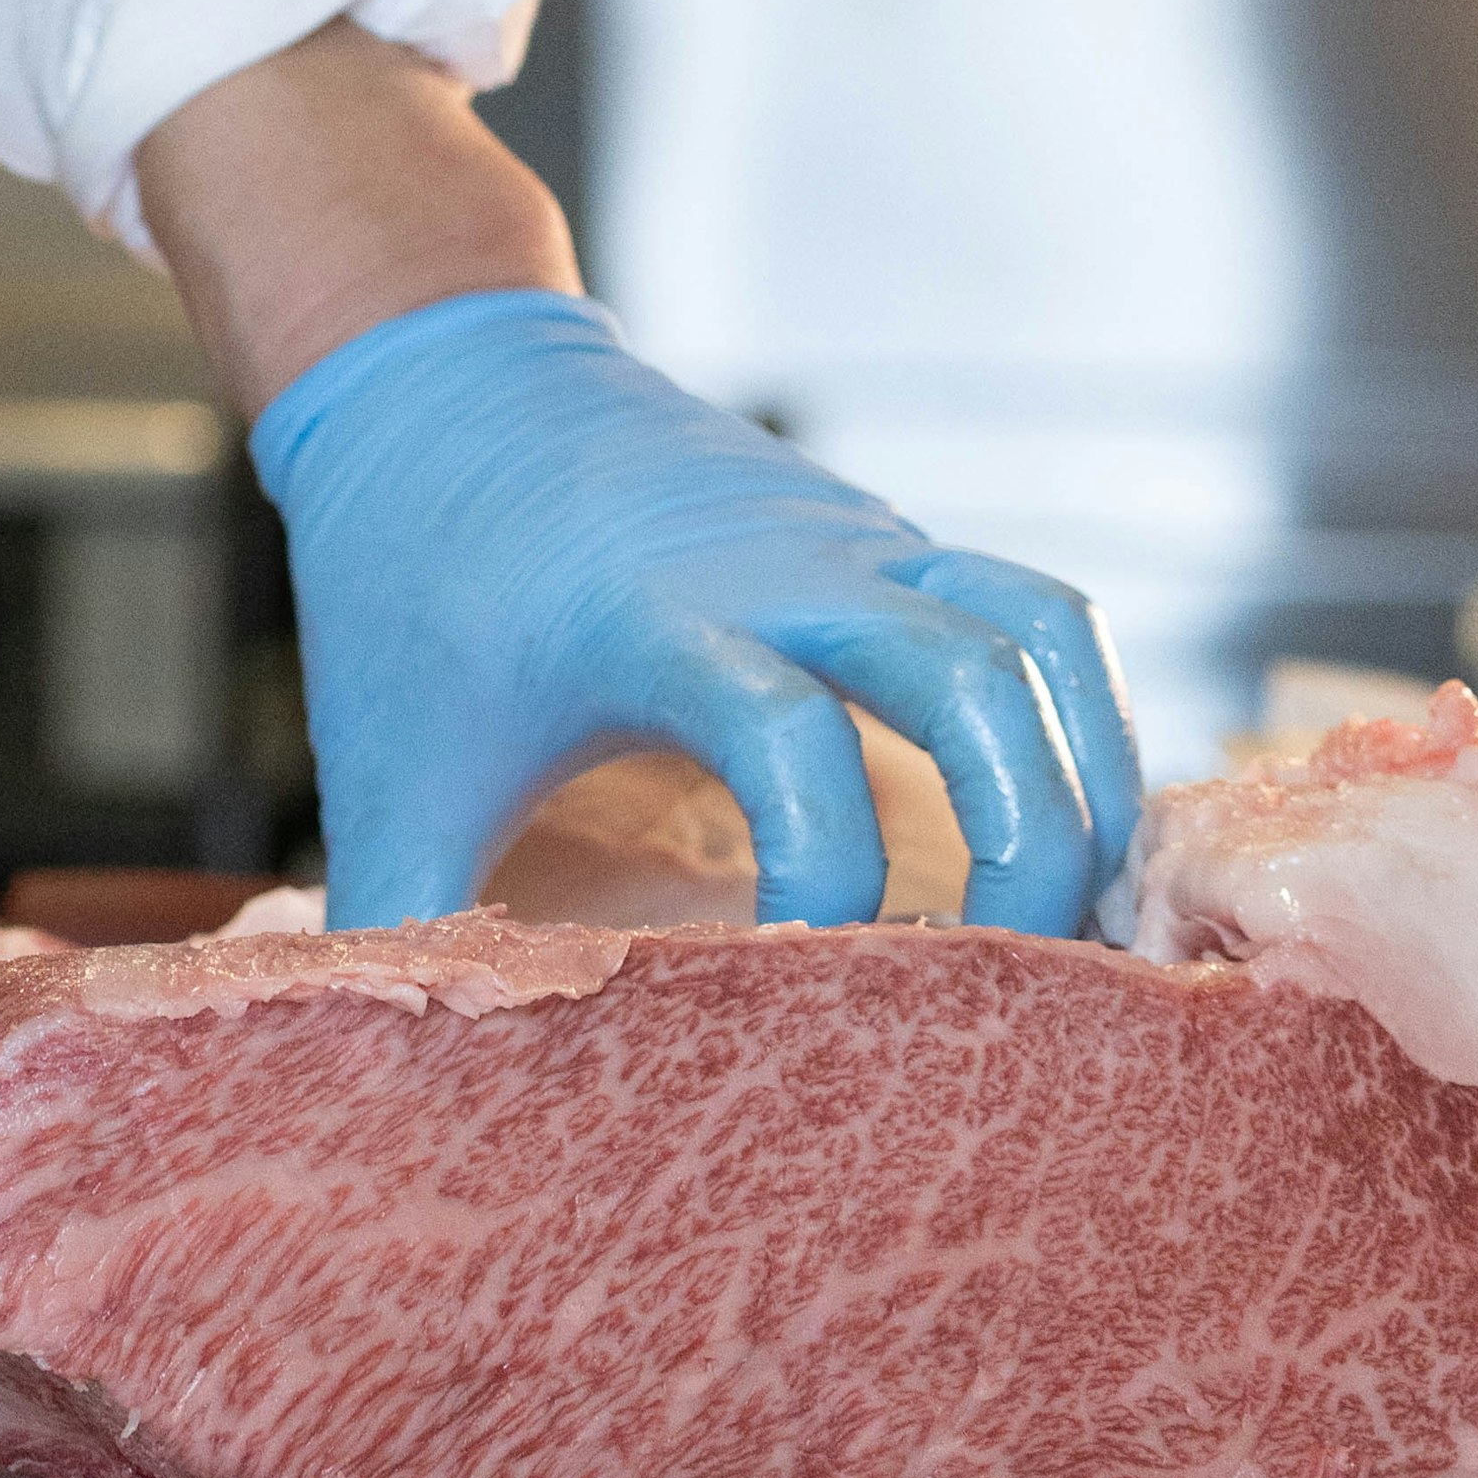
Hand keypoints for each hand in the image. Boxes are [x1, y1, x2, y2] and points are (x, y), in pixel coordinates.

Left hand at [252, 290, 1142, 936]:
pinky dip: (1082, 723)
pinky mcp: (886, 539)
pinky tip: (1070, 841)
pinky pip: (1036, 616)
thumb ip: (401, 928)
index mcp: (654, 617)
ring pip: (1041, 632)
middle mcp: (782, 565)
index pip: (791, 740)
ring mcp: (852, 540)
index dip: (826, 885)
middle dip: (1026, 847)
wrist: (442, 373)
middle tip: (1023, 996)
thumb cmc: (410, 579)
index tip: (804, 999)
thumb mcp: (388, 758)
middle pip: (975, 678)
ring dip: (1089, 777)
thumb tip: (412, 1104)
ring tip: (1084, 928)